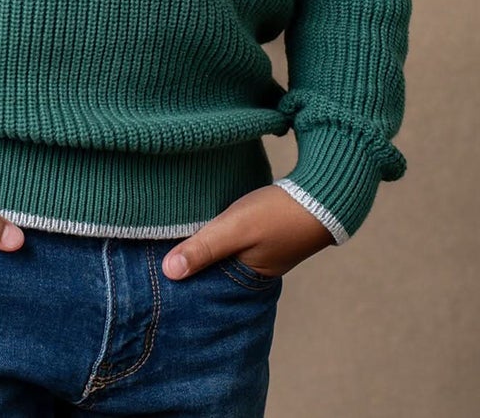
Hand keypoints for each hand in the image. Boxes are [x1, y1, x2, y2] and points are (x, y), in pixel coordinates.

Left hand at [160, 184, 333, 280]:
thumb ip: (204, 248)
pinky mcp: (265, 232)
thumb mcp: (236, 229)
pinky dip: (219, 233)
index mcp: (248, 280)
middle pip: (213, 270)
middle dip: (191, 262)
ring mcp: (262, 251)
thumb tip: (168, 272)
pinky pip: (233, 238)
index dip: (184, 278)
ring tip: (174, 235)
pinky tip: (205, 221)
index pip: (207, 286)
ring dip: (205, 244)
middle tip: (157, 250)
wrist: (324, 192)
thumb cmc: (279, 213)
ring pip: (223, 252)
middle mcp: (254, 270)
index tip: (155, 269)